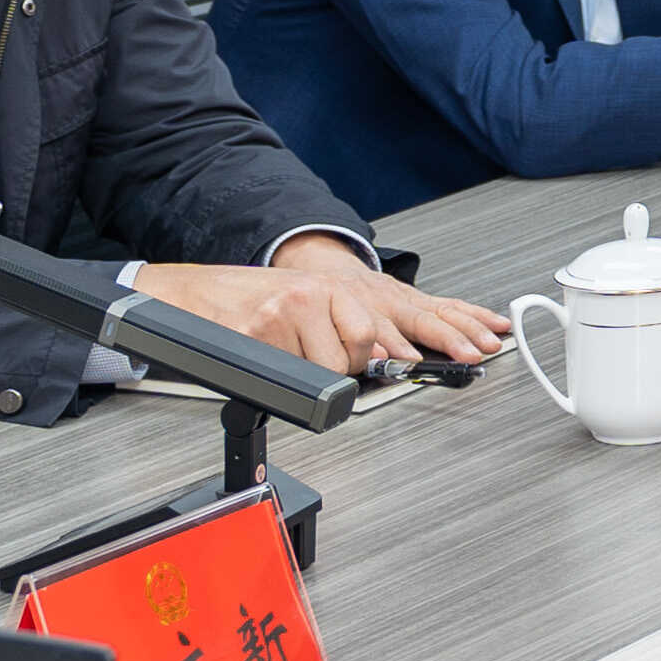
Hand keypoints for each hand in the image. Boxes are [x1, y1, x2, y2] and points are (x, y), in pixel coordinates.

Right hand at [139, 246, 502, 371]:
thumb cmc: (251, 305)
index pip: (391, 323)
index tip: (469, 351)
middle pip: (362, 351)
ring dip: (307, 371)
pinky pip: (291, 372)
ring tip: (281, 351)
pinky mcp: (262, 327)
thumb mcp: (308, 309)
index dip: (423, 344)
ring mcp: (290, 308)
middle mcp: (318, 293)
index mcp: (336, 288)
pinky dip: (278, 371)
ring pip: (330, 368)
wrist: (191, 295)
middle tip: (319, 357)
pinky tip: (262, 351)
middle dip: (346, 366)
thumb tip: (388, 357)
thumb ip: (348, 329)